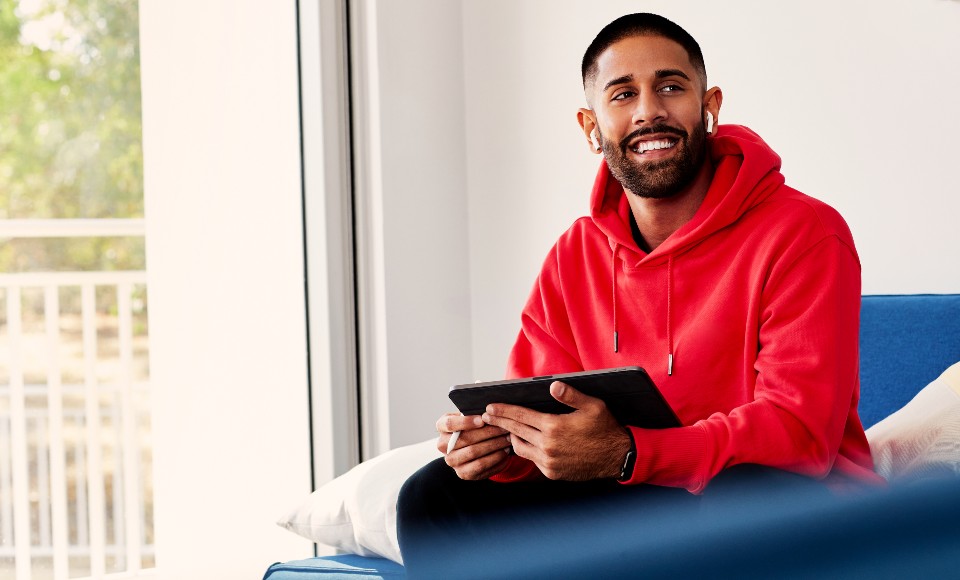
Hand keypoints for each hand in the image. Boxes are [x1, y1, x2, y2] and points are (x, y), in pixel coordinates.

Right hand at [435, 413, 511, 479]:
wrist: (473, 445)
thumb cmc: (473, 426)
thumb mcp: (470, 416)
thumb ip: (474, 413)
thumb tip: (489, 411)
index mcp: (441, 426)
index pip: (449, 424)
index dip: (466, 422)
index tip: (482, 420)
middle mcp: (442, 445)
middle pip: (465, 439)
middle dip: (488, 432)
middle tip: (504, 428)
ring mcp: (452, 461)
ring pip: (474, 452)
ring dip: (494, 445)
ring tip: (507, 438)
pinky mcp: (463, 473)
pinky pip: (481, 466)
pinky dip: (495, 458)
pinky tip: (505, 451)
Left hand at [482, 381, 631, 480]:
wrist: (617, 457)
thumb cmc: (605, 428)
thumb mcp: (592, 405)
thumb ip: (570, 395)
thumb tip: (553, 385)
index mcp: (554, 427)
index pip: (521, 416)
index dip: (503, 410)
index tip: (489, 407)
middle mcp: (547, 446)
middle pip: (516, 431)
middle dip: (500, 422)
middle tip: (487, 416)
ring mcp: (548, 462)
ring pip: (520, 447)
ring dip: (512, 437)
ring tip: (506, 428)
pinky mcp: (552, 472)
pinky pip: (532, 459)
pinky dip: (526, 450)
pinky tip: (524, 442)